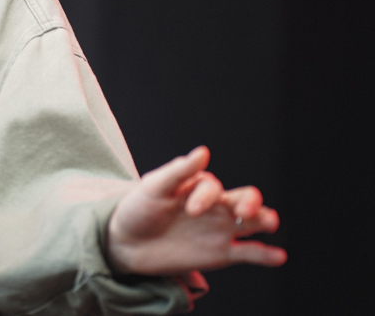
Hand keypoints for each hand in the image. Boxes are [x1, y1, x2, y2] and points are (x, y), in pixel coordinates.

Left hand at [106, 146, 286, 275]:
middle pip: (245, 199)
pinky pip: (249, 253)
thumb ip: (179, 172)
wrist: (128, 242)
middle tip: (242, 213)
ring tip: (269, 223)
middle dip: (250, 203)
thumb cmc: (138, 209)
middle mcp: (214, 206)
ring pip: (252, 223)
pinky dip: (266, 255)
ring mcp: (220, 229)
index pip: (213, 187)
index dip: (205, 196)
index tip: (190, 210)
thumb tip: (203, 151)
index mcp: (198, 187)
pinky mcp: (221, 253)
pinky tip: (279, 256)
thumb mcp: (154, 187)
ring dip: (264, 220)